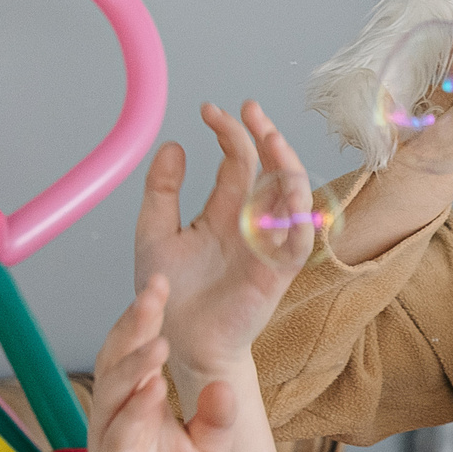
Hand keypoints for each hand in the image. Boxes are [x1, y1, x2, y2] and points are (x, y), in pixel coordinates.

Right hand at [85, 278, 234, 451]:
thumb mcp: (210, 448)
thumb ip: (218, 416)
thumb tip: (225, 385)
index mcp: (136, 398)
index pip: (137, 347)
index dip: (145, 315)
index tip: (161, 282)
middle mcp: (116, 412)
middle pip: (118, 357)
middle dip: (134, 322)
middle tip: (154, 289)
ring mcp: (110, 440)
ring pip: (113, 391)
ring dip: (133, 363)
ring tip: (156, 338)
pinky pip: (121, 435)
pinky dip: (135, 411)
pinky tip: (151, 389)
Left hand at [136, 100, 312, 386]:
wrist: (177, 342)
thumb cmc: (169, 294)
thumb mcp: (154, 233)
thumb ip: (162, 192)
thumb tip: (173, 145)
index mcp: (223, 211)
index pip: (238, 161)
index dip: (229, 133)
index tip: (208, 110)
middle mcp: (249, 222)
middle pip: (271, 170)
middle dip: (264, 136)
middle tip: (248, 109)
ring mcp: (266, 245)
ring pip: (293, 197)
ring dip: (286, 166)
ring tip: (269, 139)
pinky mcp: (277, 273)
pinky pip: (298, 240)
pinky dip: (296, 215)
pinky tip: (282, 189)